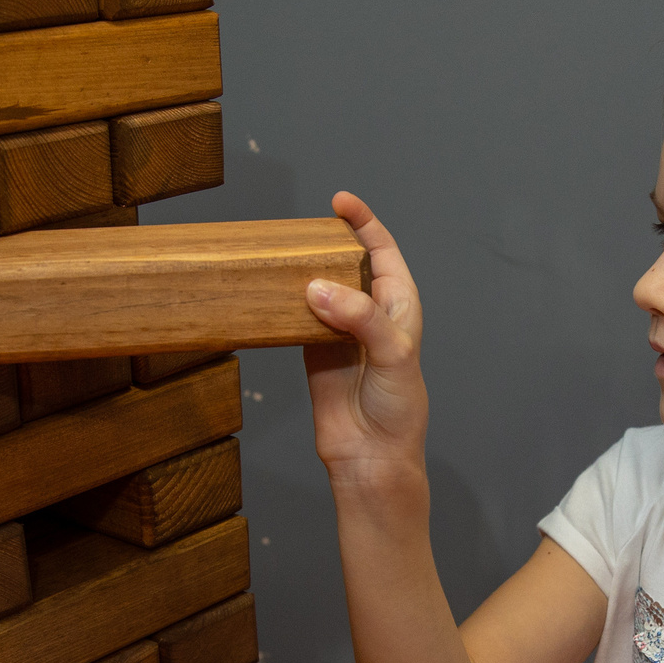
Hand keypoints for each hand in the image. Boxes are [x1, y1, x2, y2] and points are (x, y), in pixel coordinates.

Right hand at [303, 191, 427, 483]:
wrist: (372, 460)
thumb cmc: (397, 410)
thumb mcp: (392, 356)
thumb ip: (359, 318)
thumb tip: (315, 288)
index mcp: (398, 306)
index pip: (382, 251)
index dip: (363, 222)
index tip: (339, 202)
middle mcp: (368, 313)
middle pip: (344, 263)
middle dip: (324, 241)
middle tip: (296, 230)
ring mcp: (338, 331)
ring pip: (316, 287)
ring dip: (298, 271)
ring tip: (275, 254)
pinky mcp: (312, 351)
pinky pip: (294, 317)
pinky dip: (280, 302)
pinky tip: (265, 290)